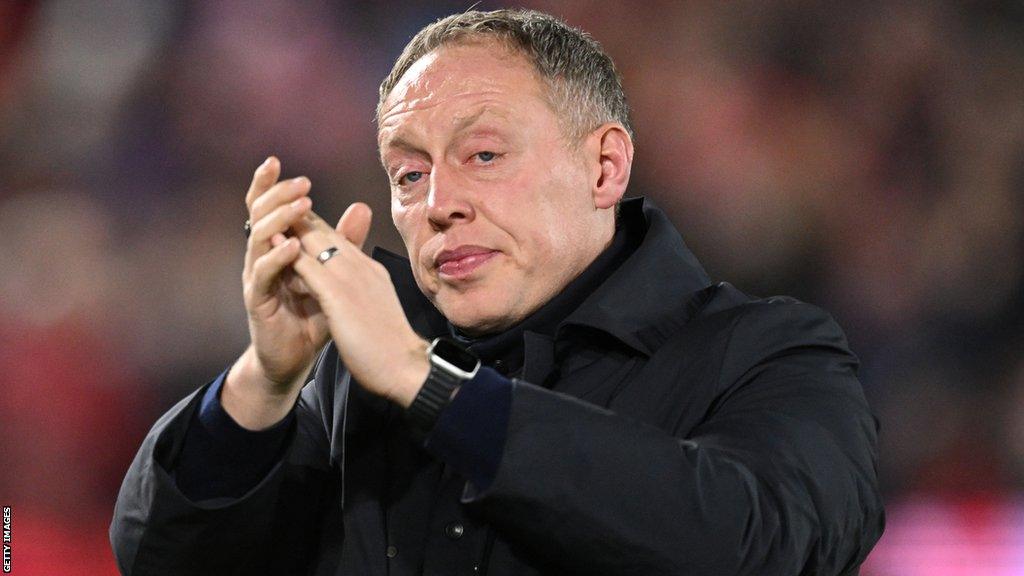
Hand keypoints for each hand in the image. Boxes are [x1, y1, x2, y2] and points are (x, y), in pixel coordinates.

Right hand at [226, 157, 371, 428]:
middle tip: (301, 183)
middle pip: (258, 215)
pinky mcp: (257, 301)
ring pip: (259, 238)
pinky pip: (263, 274)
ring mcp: (257, 278)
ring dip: (280, 219)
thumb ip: (345, 242)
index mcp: (278, 246)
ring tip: (301, 204)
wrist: (297, 358)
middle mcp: (262, 257)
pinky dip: (277, 258)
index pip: (269, 208)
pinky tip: (292, 246)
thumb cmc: (314, 315)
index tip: (276, 161)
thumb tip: (361, 207)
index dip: (270, 185)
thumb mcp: (335, 275)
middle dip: (276, 195)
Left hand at [287, 201, 429, 407]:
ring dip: (292, 229)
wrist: (406, 369)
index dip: (316, 227)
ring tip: (268, 217)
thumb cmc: (392, 346)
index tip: (297, 220)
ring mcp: (352, 279)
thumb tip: (354, 289)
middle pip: (327, 233)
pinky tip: (274, 247)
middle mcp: (362, 267)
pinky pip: (310, 268)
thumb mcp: (377, 308)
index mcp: (371, 271)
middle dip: (301, 219)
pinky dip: (291, 254)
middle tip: (276, 205)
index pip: (340, 240)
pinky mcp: (340, 297)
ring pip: (317, 243)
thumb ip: (364, 291)